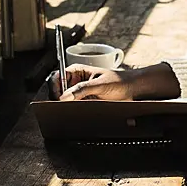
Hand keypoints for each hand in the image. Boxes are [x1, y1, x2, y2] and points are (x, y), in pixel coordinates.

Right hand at [53, 62, 181, 100]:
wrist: (132, 90)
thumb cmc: (119, 81)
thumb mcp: (100, 84)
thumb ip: (82, 89)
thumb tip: (64, 97)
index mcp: (76, 71)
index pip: (56, 77)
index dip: (54, 87)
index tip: (57, 98)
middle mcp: (75, 81)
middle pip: (58, 91)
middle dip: (58, 99)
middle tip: (63, 107)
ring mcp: (79, 93)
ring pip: (65, 101)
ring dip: (66, 107)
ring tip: (73, 110)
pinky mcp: (84, 102)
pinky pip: (73, 108)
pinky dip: (73, 111)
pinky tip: (78, 114)